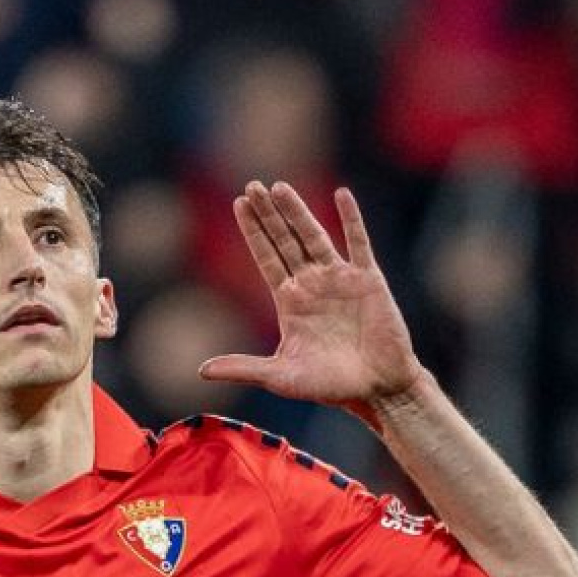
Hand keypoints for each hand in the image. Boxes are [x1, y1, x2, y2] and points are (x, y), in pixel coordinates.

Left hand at [202, 183, 424, 412]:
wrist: (376, 390)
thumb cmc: (330, 386)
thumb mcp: (281, 377)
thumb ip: (243, 367)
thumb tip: (201, 371)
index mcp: (290, 302)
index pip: (266, 258)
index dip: (253, 232)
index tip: (238, 204)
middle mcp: (311, 284)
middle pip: (285, 241)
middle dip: (268, 215)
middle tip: (251, 186)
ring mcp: (339, 279)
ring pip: (314, 236)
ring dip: (297, 212)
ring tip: (278, 187)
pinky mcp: (367, 279)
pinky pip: (358, 243)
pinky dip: (351, 219)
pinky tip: (341, 195)